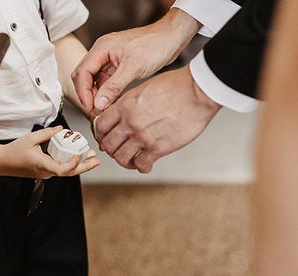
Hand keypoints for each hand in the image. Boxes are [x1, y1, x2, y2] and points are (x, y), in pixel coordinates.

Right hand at [0, 126, 99, 179]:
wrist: (2, 163)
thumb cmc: (13, 152)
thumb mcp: (30, 139)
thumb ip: (47, 133)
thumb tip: (60, 129)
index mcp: (42, 165)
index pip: (62, 169)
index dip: (73, 163)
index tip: (79, 155)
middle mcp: (46, 172)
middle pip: (69, 173)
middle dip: (84, 167)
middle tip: (96, 160)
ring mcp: (46, 173)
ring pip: (66, 171)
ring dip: (79, 164)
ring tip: (90, 157)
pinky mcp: (45, 171)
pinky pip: (60, 168)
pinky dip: (69, 162)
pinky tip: (76, 155)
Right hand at [72, 9, 200, 115]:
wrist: (171, 38)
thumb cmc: (155, 44)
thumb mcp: (134, 67)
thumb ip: (114, 86)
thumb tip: (99, 103)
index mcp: (102, 48)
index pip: (82, 72)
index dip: (83, 92)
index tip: (90, 108)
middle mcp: (102, 53)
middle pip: (83, 77)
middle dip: (87, 95)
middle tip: (95, 111)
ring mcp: (109, 60)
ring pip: (93, 82)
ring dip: (96, 96)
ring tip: (104, 110)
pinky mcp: (117, 67)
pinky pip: (105, 84)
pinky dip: (106, 95)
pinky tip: (112, 104)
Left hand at [93, 66, 219, 172]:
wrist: (198, 92)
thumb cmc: (176, 86)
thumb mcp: (144, 88)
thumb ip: (129, 104)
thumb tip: (120, 115)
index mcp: (125, 106)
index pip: (100, 126)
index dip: (101, 134)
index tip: (105, 137)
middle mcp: (130, 122)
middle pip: (108, 144)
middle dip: (111, 149)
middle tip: (117, 149)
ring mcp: (143, 137)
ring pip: (121, 158)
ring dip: (124, 161)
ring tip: (131, 159)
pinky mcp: (158, 148)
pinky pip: (141, 165)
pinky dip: (141, 167)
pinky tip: (145, 164)